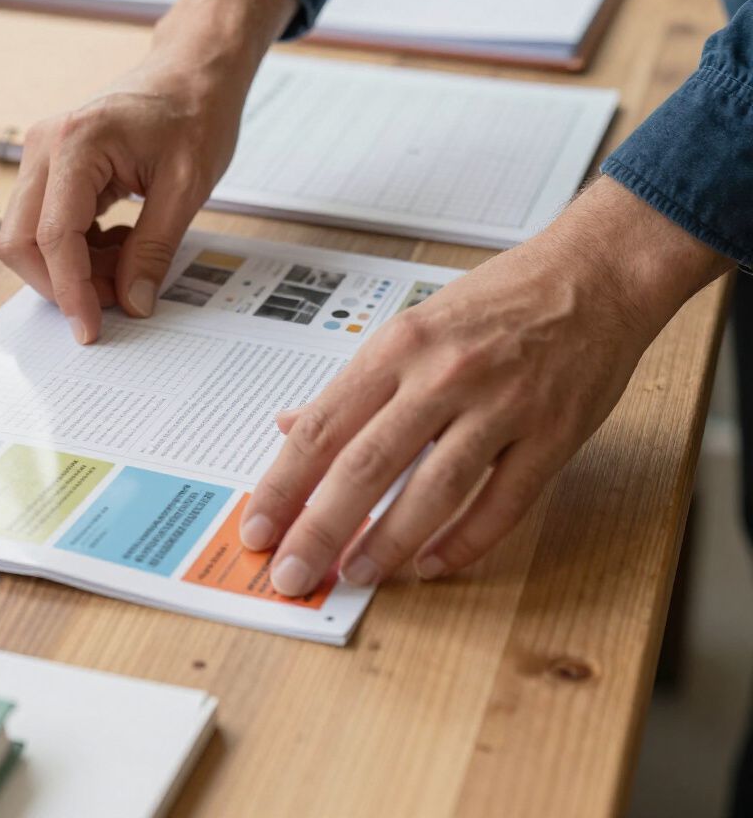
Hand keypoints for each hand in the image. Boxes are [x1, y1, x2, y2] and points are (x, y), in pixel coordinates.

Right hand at [0, 0, 296, 342]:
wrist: (192, 73)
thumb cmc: (195, 113)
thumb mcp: (187, 187)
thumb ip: (155, 249)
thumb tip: (133, 303)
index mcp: (76, 143)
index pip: (53, 237)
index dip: (71, 291)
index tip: (92, 330)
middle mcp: (44, 147)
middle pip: (21, 241)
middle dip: (64, 284)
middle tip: (119, 299)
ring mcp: (42, 156)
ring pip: (30, 237)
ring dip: (75, 268)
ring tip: (132, 260)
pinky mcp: (52, 168)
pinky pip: (48, 225)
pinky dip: (81, 250)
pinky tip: (124, 241)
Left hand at [240, 177, 729, 594]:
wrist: (592, 275)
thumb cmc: (498, 300)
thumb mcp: (412, 325)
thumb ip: (354, 385)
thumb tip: (291, 426)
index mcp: (398, 346)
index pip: (322, 427)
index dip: (282, 485)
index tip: (257, 526)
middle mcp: (442, 375)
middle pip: (365, 465)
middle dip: (319, 529)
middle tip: (289, 571)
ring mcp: (501, 406)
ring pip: (432, 491)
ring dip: (388, 543)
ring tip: (354, 574)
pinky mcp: (552, 435)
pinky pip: (502, 504)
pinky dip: (465, 542)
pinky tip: (433, 564)